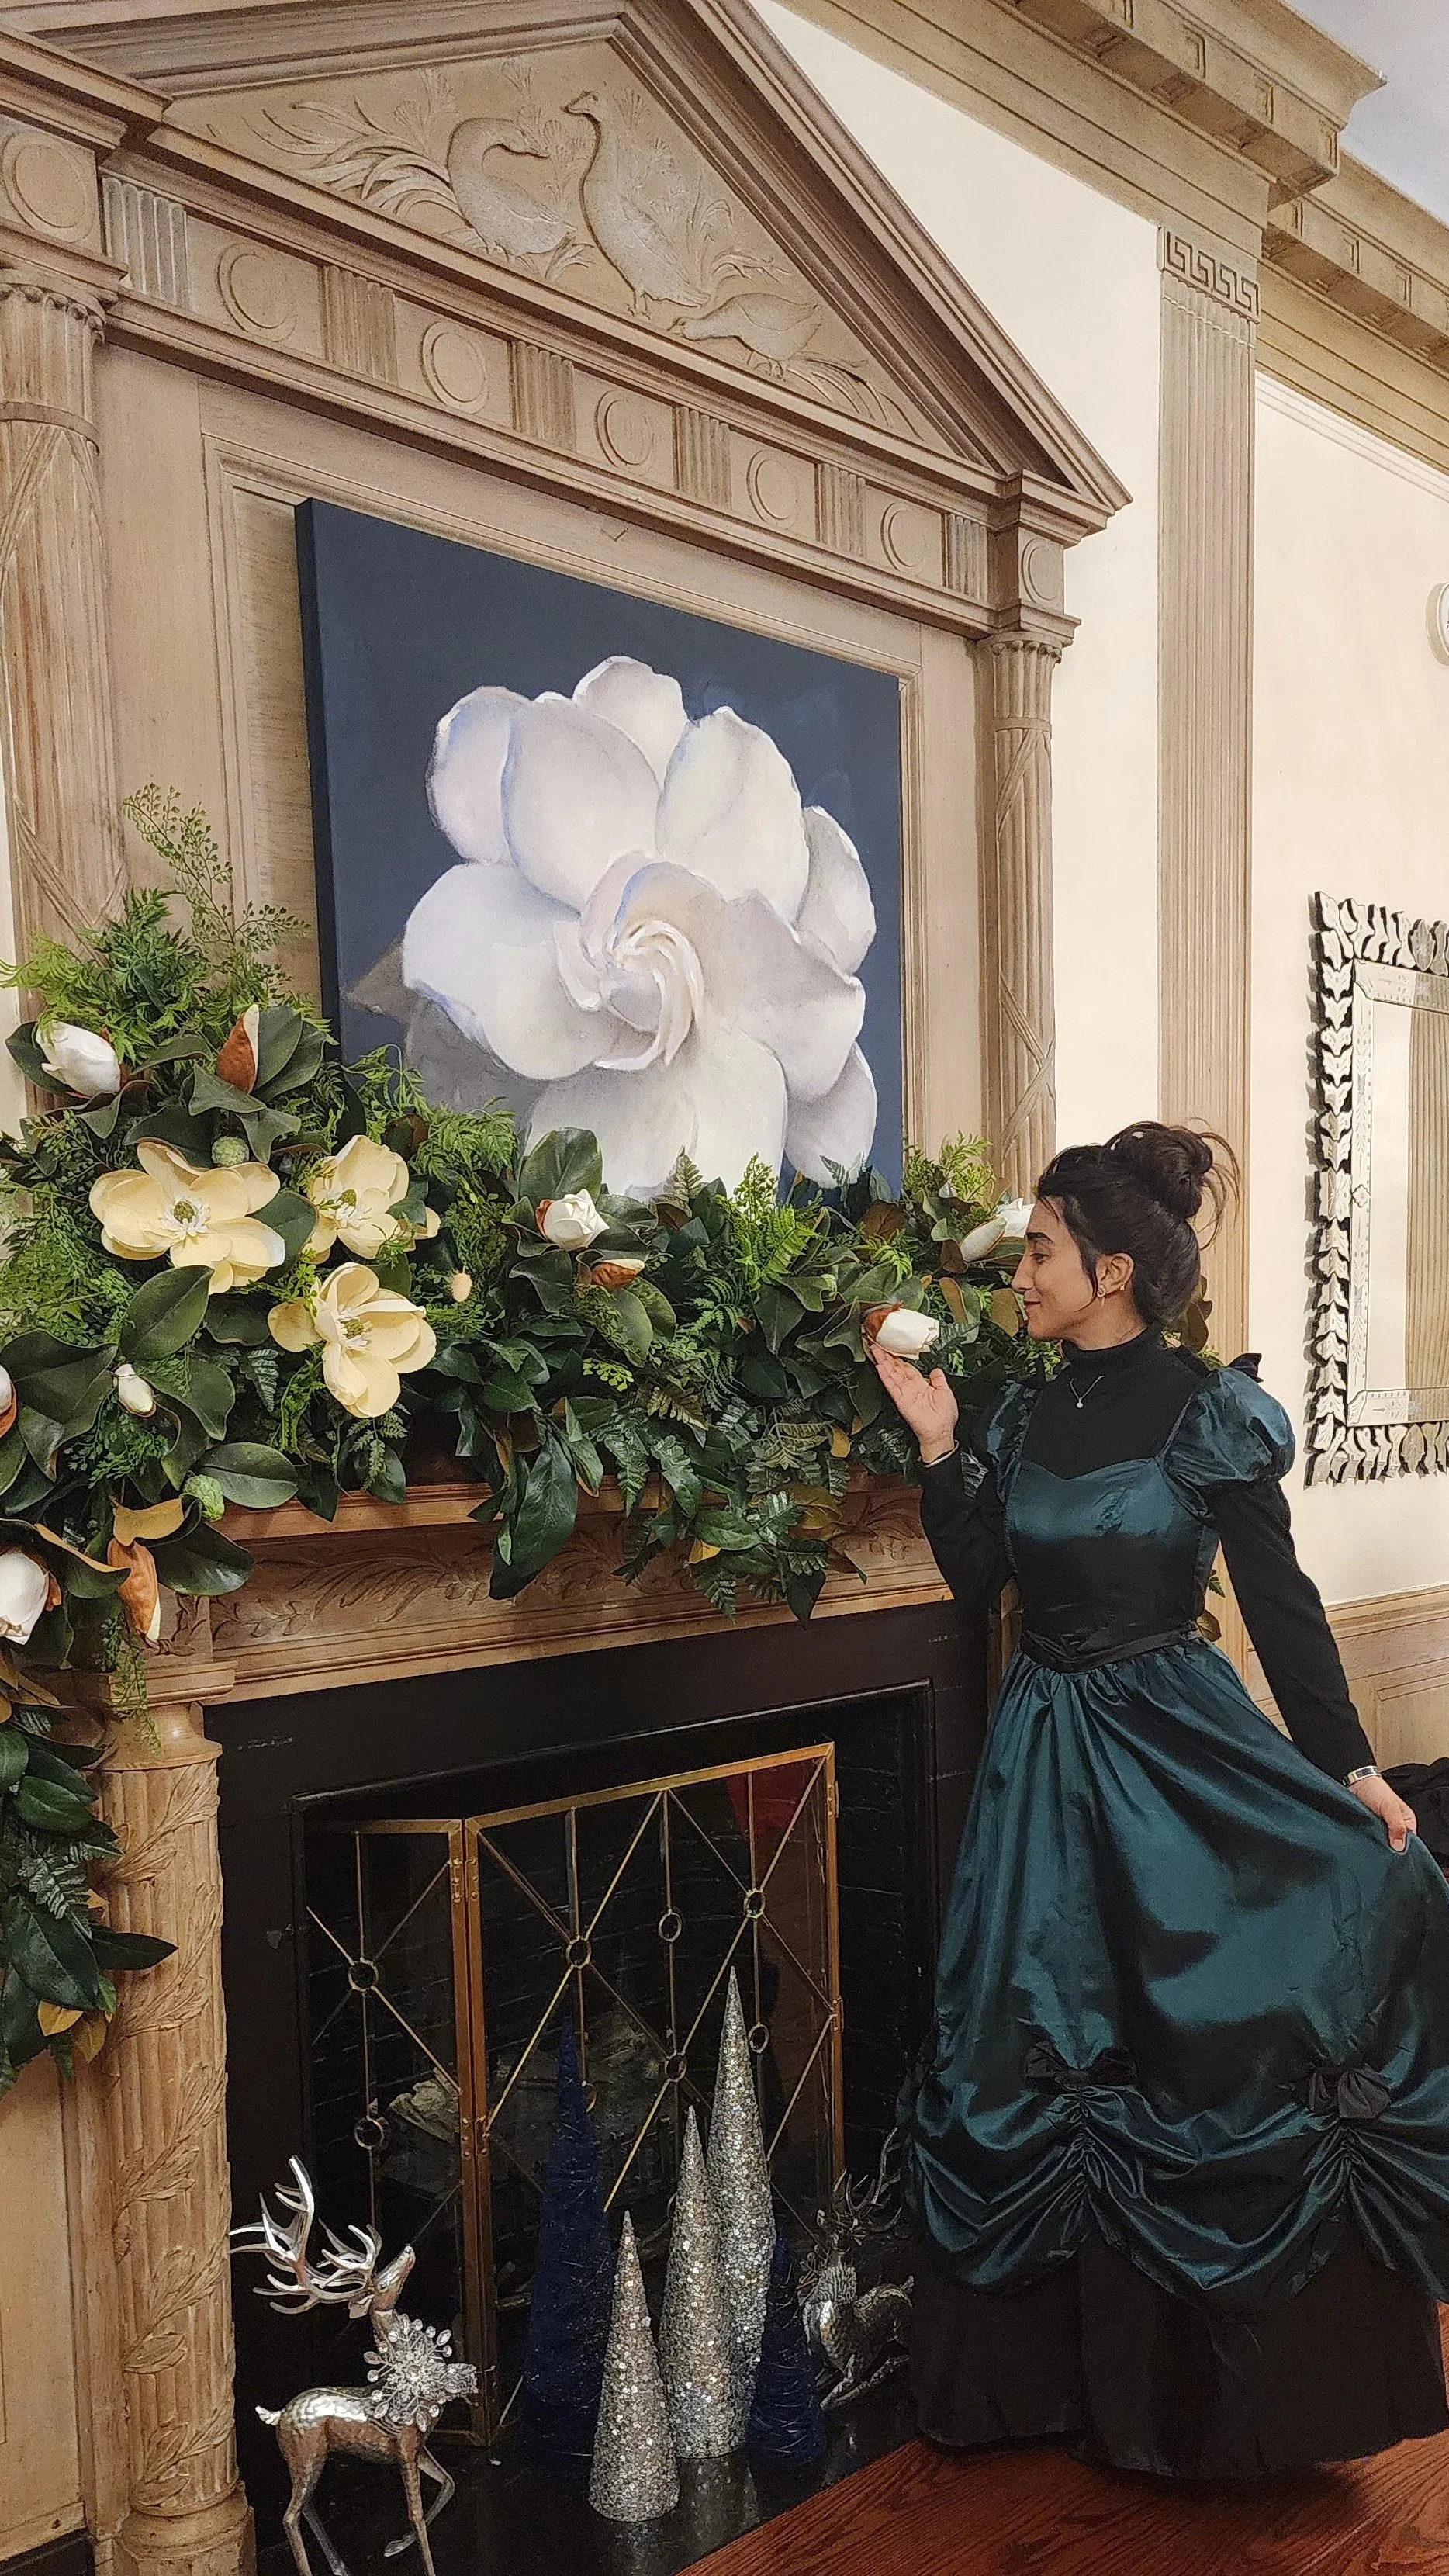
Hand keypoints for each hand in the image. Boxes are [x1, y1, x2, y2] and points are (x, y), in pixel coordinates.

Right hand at [871, 1345, 958, 1459]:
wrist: (940, 1432)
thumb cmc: (944, 1417)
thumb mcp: (945, 1391)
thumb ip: (939, 1379)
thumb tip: (936, 1370)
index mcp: (921, 1385)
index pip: (907, 1369)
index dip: (900, 1359)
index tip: (894, 1350)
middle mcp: (911, 1388)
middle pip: (896, 1369)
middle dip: (888, 1357)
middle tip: (879, 1345)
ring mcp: (904, 1394)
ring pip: (891, 1374)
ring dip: (883, 1362)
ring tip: (875, 1350)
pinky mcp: (901, 1400)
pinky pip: (891, 1385)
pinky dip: (884, 1376)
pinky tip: (879, 1366)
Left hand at [1349, 1772, 1415, 1852]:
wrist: (1356, 1783)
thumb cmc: (1376, 1790)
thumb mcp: (1390, 1807)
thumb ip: (1397, 1826)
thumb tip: (1399, 1847)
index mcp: (1407, 1822)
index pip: (1410, 1843)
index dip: (1402, 1850)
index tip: (1393, 1855)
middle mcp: (1397, 1828)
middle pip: (1396, 1847)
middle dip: (1389, 1850)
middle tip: (1380, 1851)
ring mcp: (1383, 1831)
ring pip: (1384, 1846)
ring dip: (1378, 1847)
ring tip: (1372, 1848)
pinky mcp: (1371, 1832)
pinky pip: (1372, 1842)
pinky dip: (1369, 1844)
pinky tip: (1365, 1846)